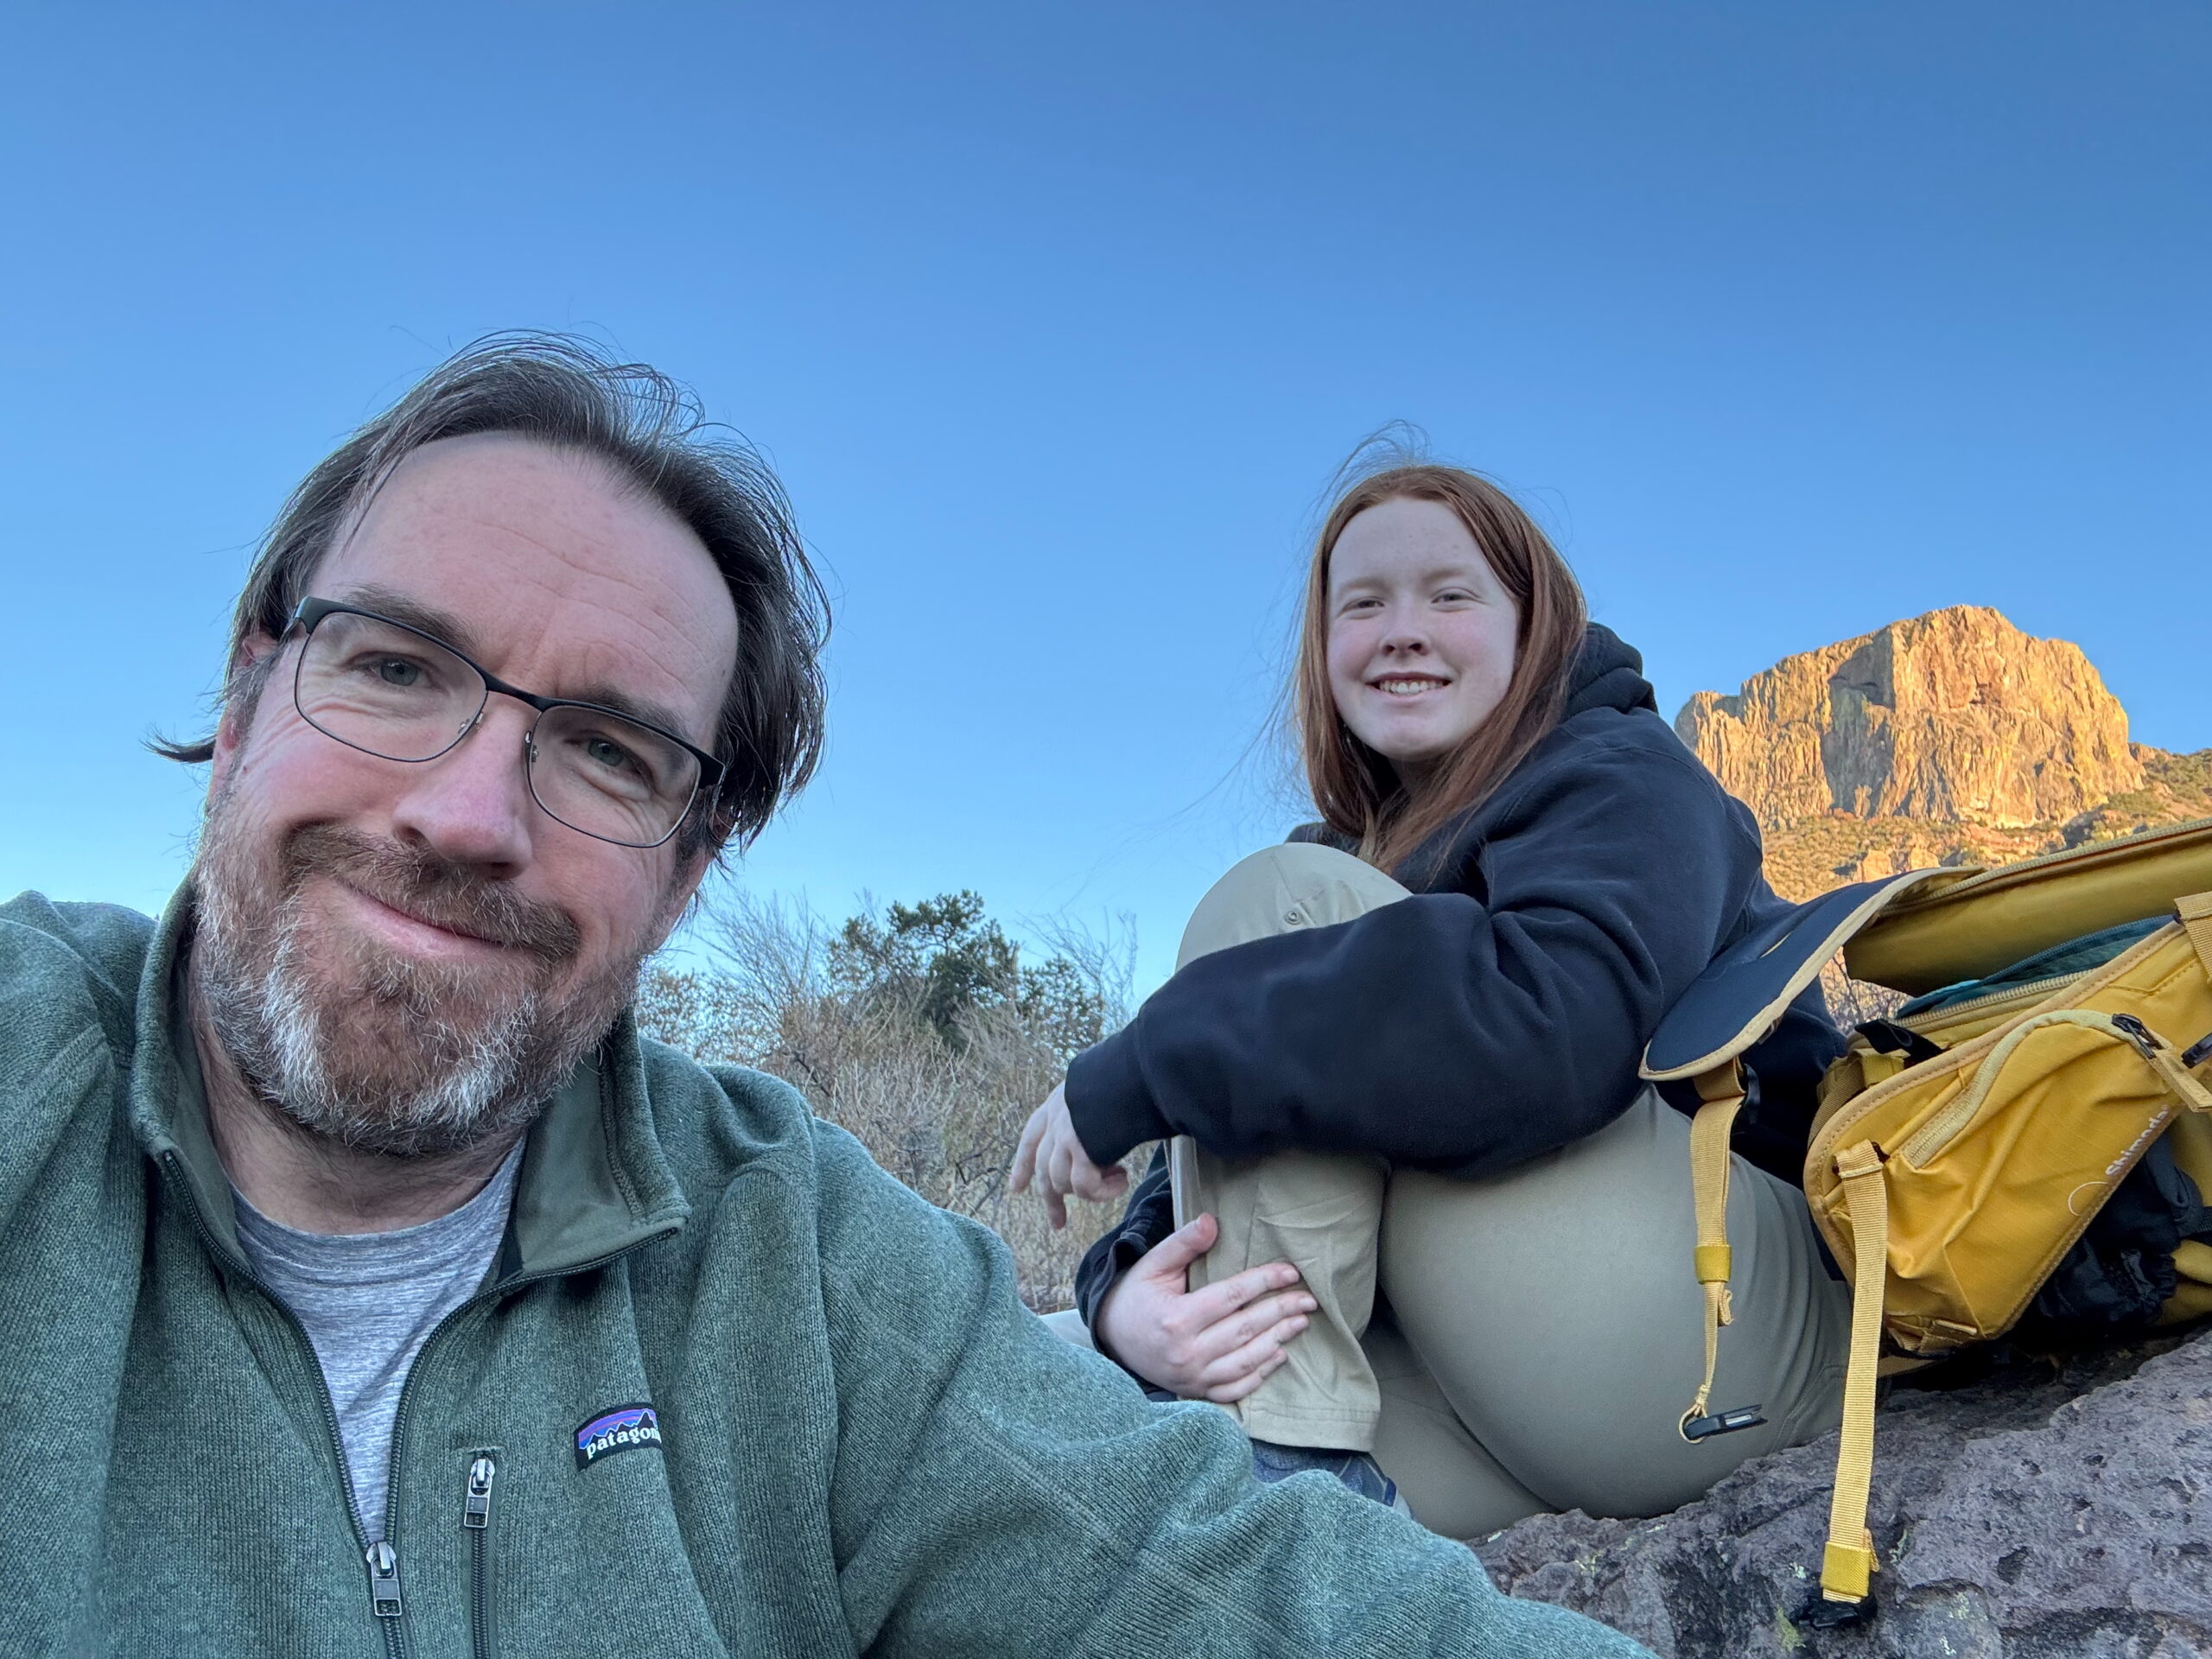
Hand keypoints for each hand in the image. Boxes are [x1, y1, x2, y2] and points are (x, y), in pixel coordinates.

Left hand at [1009, 1083, 1127, 1228]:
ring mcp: (1065, 1136)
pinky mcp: (1080, 1150)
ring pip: (1062, 1182)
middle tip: (1058, 1222)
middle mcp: (1055, 1120)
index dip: (1023, 1165)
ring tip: (1118, 1179)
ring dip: (1091, 1190)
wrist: (1137, 1071)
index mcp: (1057, 1103)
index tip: (1016, 1188)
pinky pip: (1085, 1187)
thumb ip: (1091, 1116)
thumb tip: (1099, 1145)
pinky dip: (1104, 1191)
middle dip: (1051, 1200)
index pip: (1031, 1138)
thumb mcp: (1100, 1093)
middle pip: (1043, 1169)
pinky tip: (1122, 1180)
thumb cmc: (1129, 1078)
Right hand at [1093, 1213, 1315, 1402]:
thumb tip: (1212, 1221)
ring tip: (1301, 1322)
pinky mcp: (1196, 1392)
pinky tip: (1278, 1355)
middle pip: (1245, 1329)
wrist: (1113, 1338)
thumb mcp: (1153, 1264)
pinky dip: (1259, 1374)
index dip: (1264, 1282)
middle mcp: (1187, 1352)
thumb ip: (1183, 1244)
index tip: (1291, 1272)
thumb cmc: (1137, 1296)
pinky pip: (1235, 1388)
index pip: (1231, 1297)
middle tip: (1309, 1299)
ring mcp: (1193, 1377)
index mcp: (1176, 1318)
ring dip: (1278, 1340)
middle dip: (1281, 1311)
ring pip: (1246, 1361)